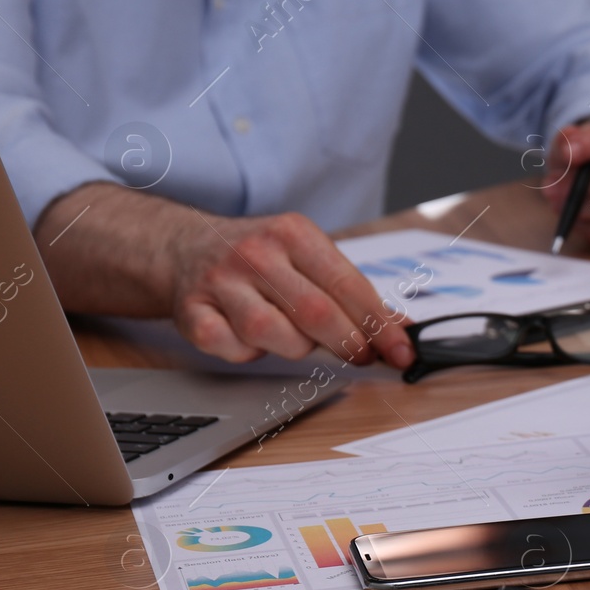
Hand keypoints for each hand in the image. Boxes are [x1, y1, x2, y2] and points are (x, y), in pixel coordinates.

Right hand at [35, 182, 414, 367]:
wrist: (187, 247)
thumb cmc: (262, 259)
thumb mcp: (311, 259)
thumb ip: (355, 294)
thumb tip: (403, 330)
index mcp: (294, 233)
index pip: (349, 286)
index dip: (379, 325)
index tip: (401, 352)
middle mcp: (256, 252)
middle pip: (315, 313)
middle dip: (346, 343)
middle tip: (360, 356)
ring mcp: (220, 280)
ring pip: (273, 335)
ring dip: (294, 347)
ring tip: (294, 336)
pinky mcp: (192, 310)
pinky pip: (232, 348)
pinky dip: (248, 353)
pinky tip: (251, 339)